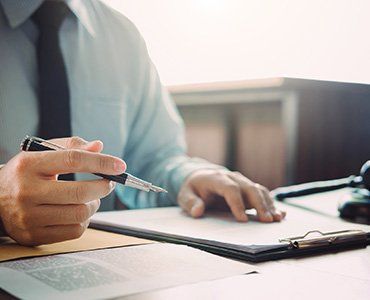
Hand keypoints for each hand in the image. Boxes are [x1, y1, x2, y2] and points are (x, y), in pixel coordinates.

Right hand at [0, 136, 125, 245]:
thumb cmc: (25, 173)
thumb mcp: (42, 153)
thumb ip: (71, 146)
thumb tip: (98, 147)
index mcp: (29, 165)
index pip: (72, 160)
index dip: (101, 162)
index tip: (120, 165)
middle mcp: (27, 192)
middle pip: (80, 192)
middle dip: (103, 186)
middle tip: (109, 182)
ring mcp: (28, 217)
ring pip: (80, 214)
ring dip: (94, 204)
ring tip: (91, 198)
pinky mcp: (33, 235)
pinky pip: (74, 231)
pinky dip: (84, 220)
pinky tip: (78, 211)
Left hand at [178, 169, 285, 221]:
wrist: (201, 176)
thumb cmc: (193, 188)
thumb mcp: (185, 195)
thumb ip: (190, 203)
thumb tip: (197, 211)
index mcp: (216, 178)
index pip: (230, 189)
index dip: (237, 203)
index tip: (242, 219)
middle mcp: (232, 178)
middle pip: (249, 188)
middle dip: (259, 204)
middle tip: (266, 221)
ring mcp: (242, 182)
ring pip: (258, 190)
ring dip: (268, 204)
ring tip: (275, 219)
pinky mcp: (248, 188)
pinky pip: (262, 193)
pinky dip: (271, 203)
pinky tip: (280, 214)